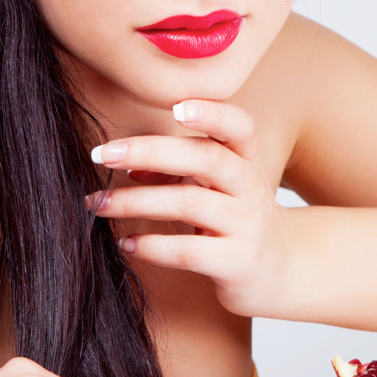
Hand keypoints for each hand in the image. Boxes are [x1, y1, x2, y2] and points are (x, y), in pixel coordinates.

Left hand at [86, 99, 291, 317]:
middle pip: (205, 158)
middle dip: (148, 151)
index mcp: (244, 159)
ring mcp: (246, 225)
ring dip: (136, 201)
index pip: (239, 126)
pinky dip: (153, 247)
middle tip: (101, 154)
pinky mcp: (236, 263)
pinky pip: (190, 252)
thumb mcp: (212, 185)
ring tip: (98, 205)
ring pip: (189, 203)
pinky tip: (127, 245)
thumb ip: (173, 167)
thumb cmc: (232, 216)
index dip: (212, 113)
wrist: (278, 270)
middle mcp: (249, 187)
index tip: (176, 106)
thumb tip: (123, 162)